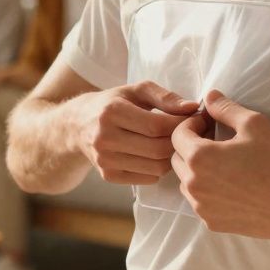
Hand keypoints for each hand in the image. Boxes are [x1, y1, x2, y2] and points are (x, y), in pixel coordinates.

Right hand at [75, 81, 197, 184]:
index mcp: (111, 112)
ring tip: (174, 144)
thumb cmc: (113, 103)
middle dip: (179, 142)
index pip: (157, 126)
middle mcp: (105, 138)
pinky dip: (159, 168)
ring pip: (156, 167)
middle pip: (158, 149)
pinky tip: (157, 155)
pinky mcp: (108, 175)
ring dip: (172, 157)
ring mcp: (105, 160)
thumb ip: (165, 96)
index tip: (192, 120)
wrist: (77, 126)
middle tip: (189, 134)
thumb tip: (192, 107)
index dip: (180, 125)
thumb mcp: (136, 91)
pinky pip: (148, 178)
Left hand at [171, 89, 269, 238]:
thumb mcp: (255, 125)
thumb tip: (209, 96)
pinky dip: (209, 192)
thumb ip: (226, 108)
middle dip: (192, 147)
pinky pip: (201, 202)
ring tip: (225, 165)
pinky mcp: (212, 223)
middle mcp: (193, 184)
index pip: (178, 134)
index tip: (210, 123)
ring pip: (187, 183)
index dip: (192, 124)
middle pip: (178, 159)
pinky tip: (232, 187)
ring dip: (198, 171)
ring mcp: (201, 207)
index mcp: (199, 157)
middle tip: (217, 142)